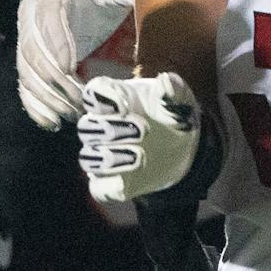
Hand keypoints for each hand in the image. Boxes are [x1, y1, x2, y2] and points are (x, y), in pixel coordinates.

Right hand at [15, 0, 136, 129]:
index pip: (47, 19)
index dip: (57, 44)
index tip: (70, 69)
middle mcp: (31, 16)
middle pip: (34, 52)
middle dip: (55, 81)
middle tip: (81, 101)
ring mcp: (28, 38)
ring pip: (27, 72)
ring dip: (48, 98)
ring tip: (74, 114)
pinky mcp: (32, 58)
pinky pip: (25, 84)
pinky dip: (36, 105)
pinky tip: (53, 121)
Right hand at [76, 73, 199, 203]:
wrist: (184, 148)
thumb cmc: (174, 116)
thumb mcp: (180, 102)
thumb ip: (173, 91)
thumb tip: (165, 82)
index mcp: (114, 99)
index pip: (93, 93)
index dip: (101, 99)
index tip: (123, 105)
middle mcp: (102, 126)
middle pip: (86, 127)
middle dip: (111, 129)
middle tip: (143, 129)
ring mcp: (104, 155)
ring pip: (88, 158)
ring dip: (110, 158)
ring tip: (139, 156)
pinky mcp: (111, 182)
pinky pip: (99, 189)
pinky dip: (109, 186)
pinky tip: (128, 180)